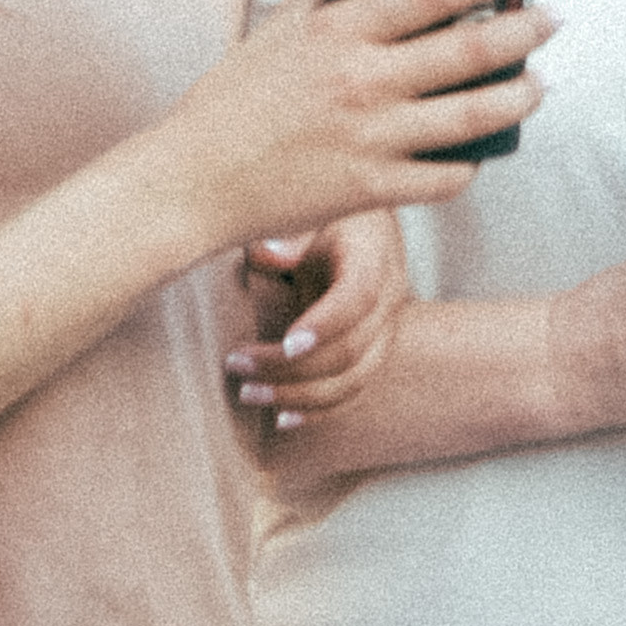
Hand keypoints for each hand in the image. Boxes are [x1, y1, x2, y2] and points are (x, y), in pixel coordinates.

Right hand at [164, 0, 554, 260]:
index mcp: (337, 33)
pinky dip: (471, 164)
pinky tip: (483, 153)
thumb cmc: (222, 108)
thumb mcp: (265, 35)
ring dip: (519, 97)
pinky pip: (444, 177)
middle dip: (525, 30)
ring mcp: (372, 138)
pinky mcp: (372, 189)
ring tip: (541, 84)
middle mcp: (363, 81)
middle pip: (468, 50)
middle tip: (554, 17)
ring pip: (473, 116)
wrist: (191, 183)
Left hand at [228, 214, 409, 422]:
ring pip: (353, 380)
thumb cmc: (324, 210)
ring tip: (248, 394)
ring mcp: (383, 330)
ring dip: (300, 396)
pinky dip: (317, 410)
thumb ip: (293, 230)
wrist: (356, 219)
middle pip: (352, 350)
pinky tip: (282, 419)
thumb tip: (270, 254)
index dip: (325, 325)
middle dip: (294, 367)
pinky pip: (351, 390)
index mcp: (373, 258)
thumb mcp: (312, 206)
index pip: (358, 299)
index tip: (286, 343)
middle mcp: (387, 299)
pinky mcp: (370, 350)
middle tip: (237, 365)